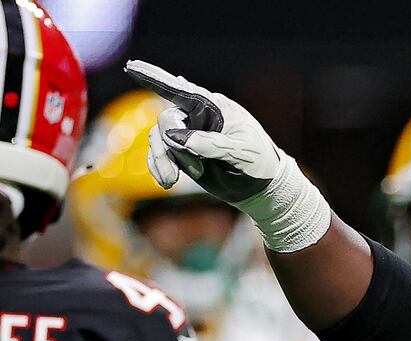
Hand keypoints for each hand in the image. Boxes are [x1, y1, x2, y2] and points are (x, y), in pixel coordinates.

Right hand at [124, 60, 282, 203]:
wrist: (262, 187)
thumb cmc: (259, 163)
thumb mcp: (242, 153)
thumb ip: (211, 144)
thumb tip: (176, 138)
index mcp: (215, 107)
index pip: (181, 89)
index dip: (156, 77)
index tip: (133, 66)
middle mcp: (197, 116)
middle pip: (167, 120)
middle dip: (172, 146)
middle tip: (196, 170)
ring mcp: (187, 135)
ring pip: (158, 139)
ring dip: (162, 160)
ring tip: (173, 181)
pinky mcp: (182, 153)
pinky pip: (158, 154)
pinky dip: (158, 167)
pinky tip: (166, 182)